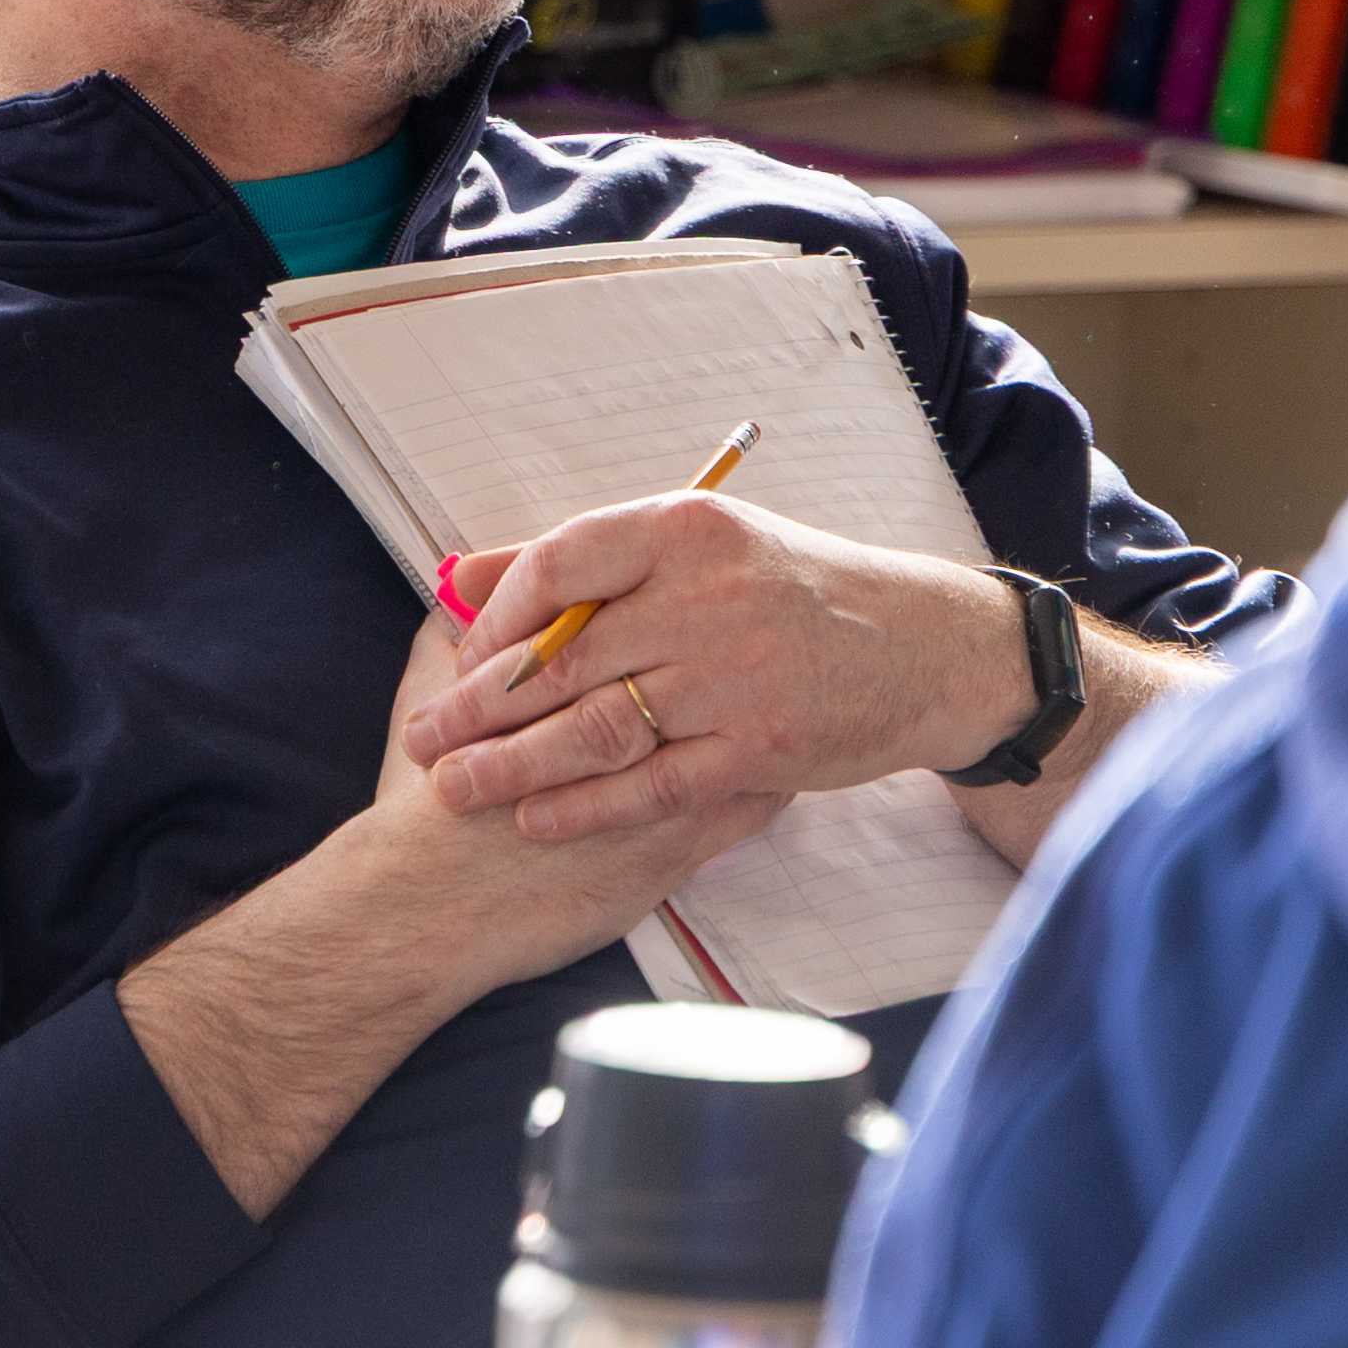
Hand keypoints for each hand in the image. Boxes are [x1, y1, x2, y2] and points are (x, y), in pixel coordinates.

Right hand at [121, 615, 778, 1216]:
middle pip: (698, 658)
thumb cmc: (414, 808)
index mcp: (556, 668)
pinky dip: (766, 783)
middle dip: (736, 639)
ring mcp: (649, 786)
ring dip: (760, 709)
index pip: (635, 608)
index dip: (671, 591)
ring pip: (735, 728)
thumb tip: (468, 582)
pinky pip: (744, 805)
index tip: (695, 588)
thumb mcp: (420, 700)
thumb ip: (450, 637)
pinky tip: (781, 772)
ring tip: (783, 691)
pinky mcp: (667, 851)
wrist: (417, 910)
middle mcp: (613, 717)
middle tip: (764, 625)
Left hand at [403, 496, 1035, 840]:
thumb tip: (460, 576)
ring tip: (452, 788)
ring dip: (512, 764)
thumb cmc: (794, 590)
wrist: (925, 648)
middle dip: (477, 706)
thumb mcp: (700, 545)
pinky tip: (532, 818)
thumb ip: (583, 561)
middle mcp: (708, 597)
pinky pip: (649, 785)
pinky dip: (583, 806)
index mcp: (687, 529)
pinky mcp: (758, 751)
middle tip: (421, 740)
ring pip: (594, 727)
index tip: (459, 659)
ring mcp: (735, 679)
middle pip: (562, 658)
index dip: (496, 620)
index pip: (560, 566)